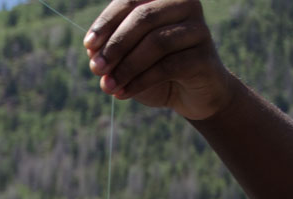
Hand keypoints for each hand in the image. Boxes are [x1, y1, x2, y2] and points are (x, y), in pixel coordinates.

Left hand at [84, 0, 235, 119]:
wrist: (193, 96)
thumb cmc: (159, 72)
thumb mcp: (130, 59)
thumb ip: (113, 50)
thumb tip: (92, 50)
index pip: (131, 0)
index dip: (107, 22)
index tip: (89, 46)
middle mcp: (185, 4)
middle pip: (144, 18)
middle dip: (115, 46)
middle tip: (96, 69)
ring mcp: (198, 28)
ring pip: (156, 42)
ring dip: (126, 67)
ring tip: (107, 87)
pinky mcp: (204, 56)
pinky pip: (167, 66)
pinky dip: (140, 81)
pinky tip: (123, 93)